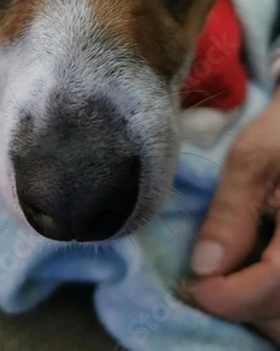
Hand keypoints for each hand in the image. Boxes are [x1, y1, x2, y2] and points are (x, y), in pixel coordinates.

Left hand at [189, 91, 279, 341]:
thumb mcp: (253, 159)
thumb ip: (231, 213)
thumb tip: (203, 267)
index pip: (276, 286)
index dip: (232, 297)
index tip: (195, 287)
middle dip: (242, 306)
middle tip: (203, 283)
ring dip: (255, 307)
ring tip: (222, 280)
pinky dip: (266, 300)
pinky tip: (243, 275)